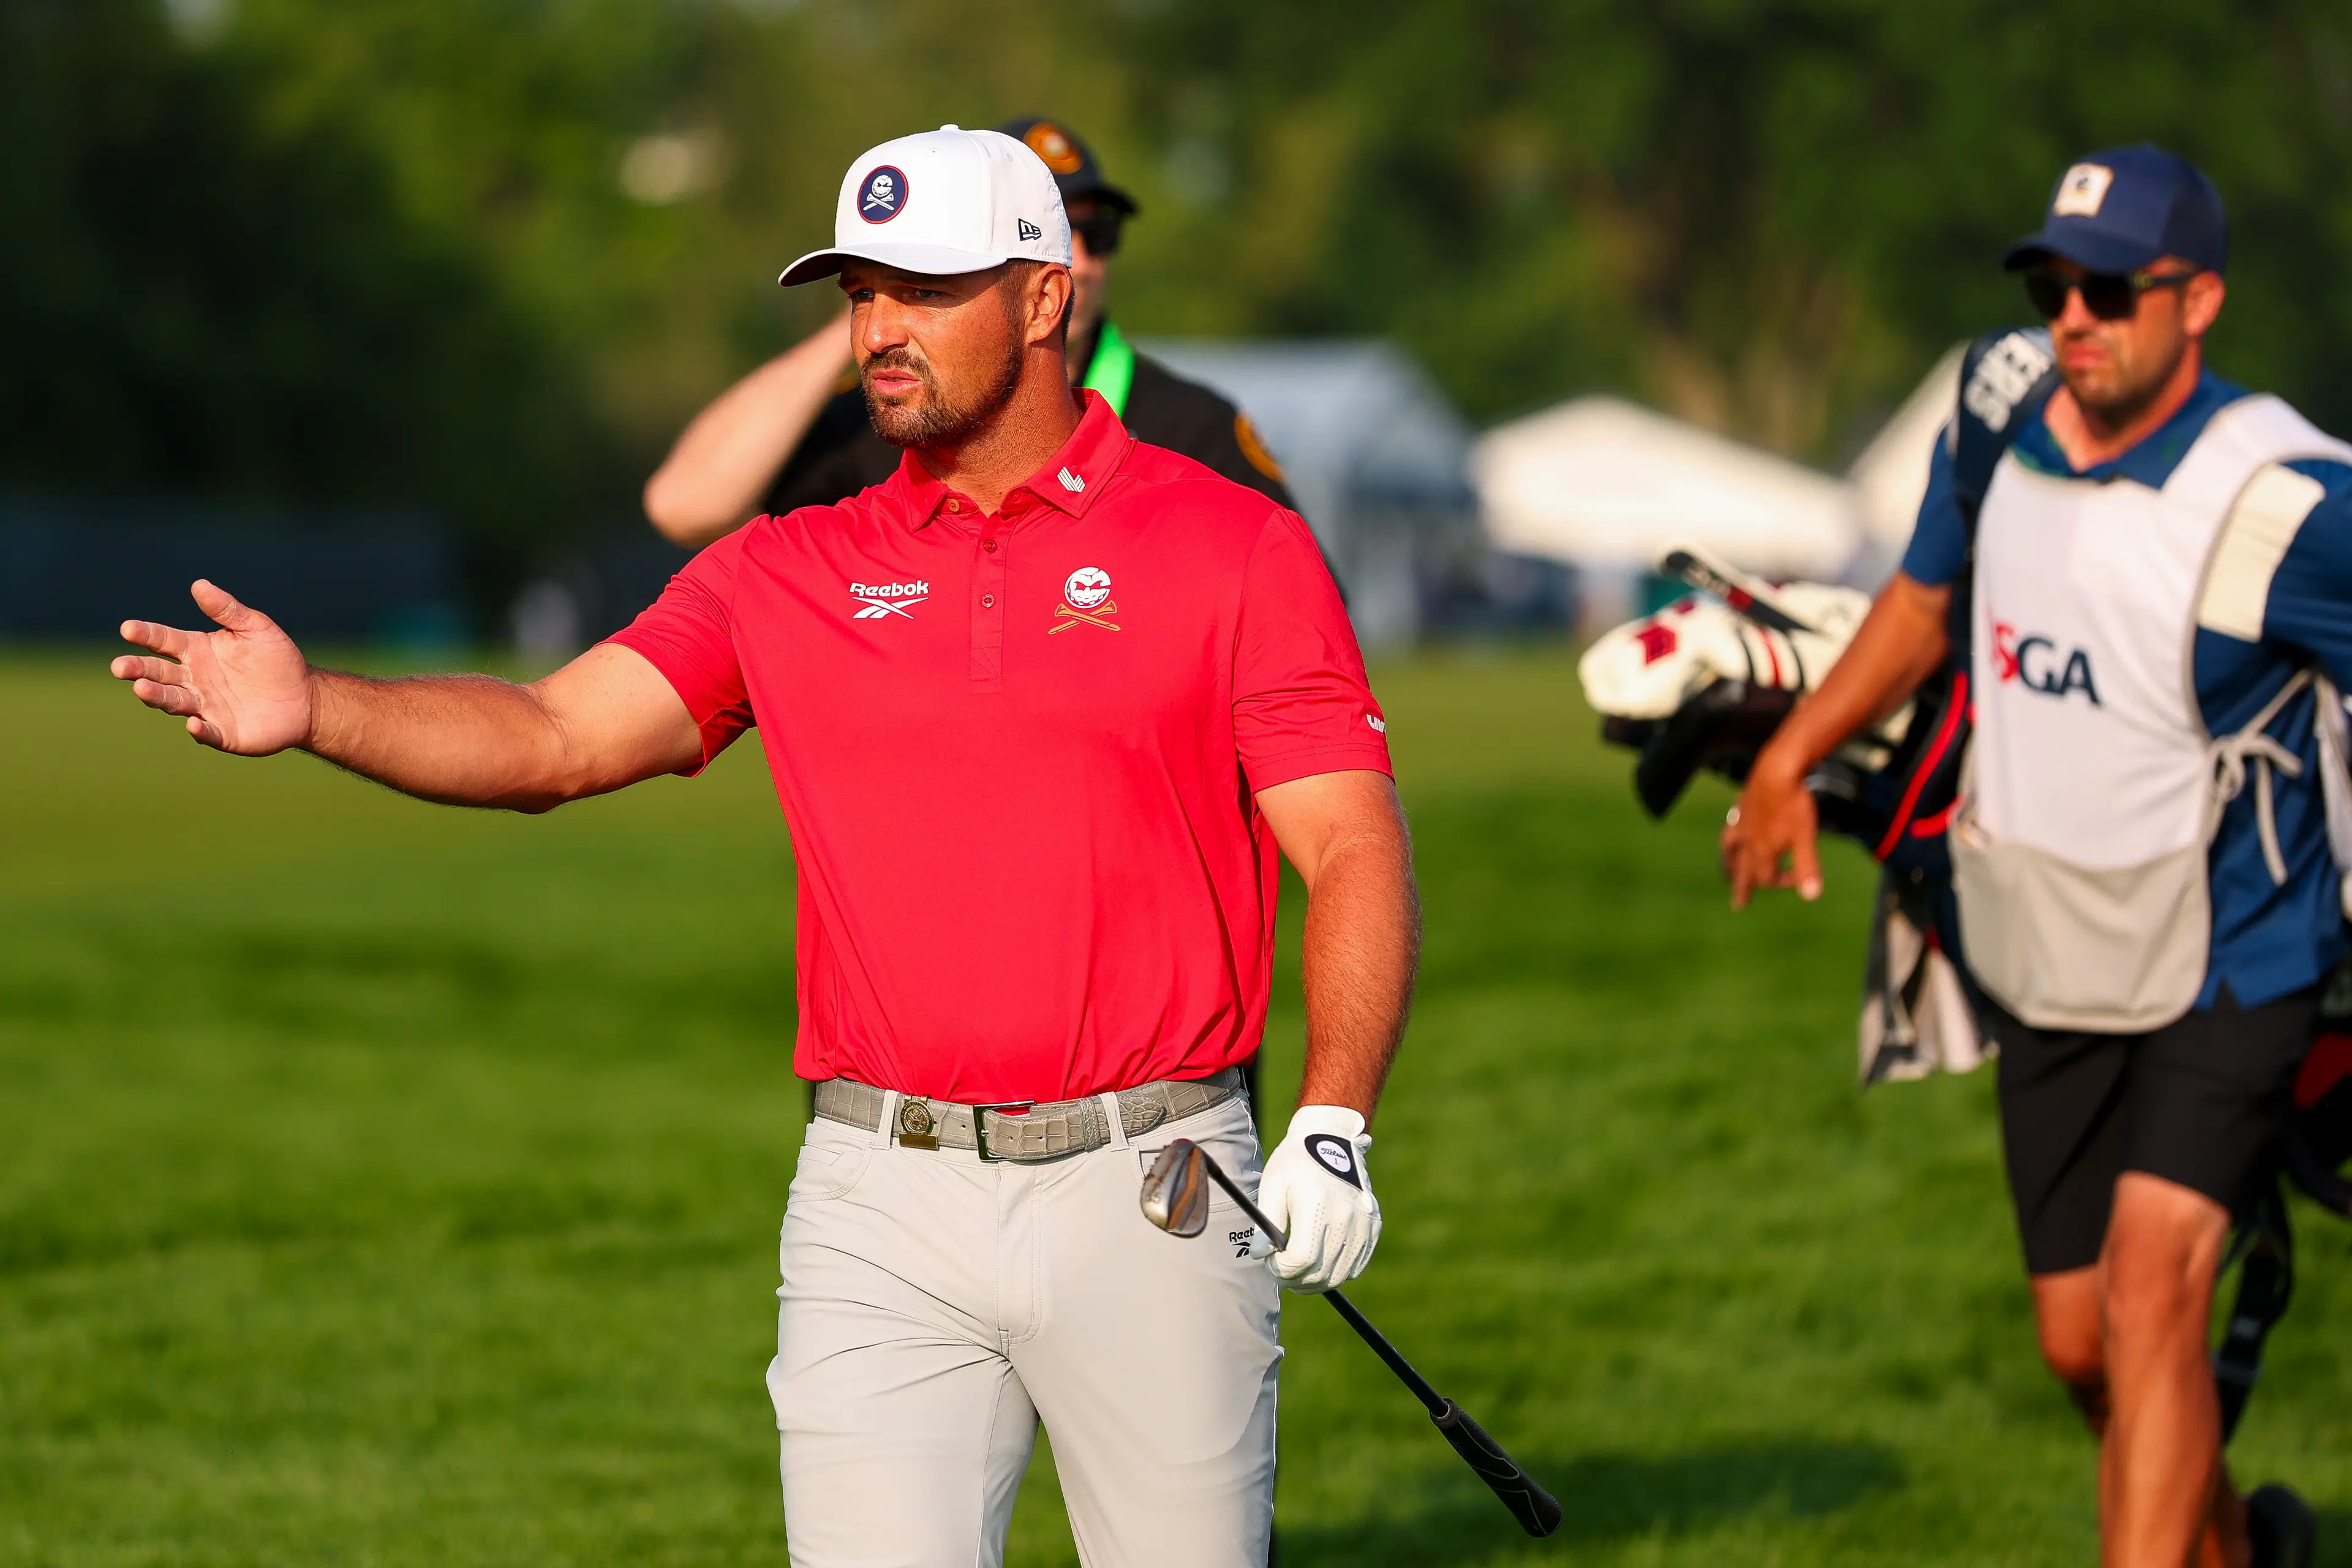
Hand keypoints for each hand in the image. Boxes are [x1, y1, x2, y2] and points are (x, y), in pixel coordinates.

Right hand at [111, 581, 314, 754]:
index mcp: (197, 650)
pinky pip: (207, 732)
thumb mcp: (256, 628)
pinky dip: (199, 730)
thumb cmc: (277, 659)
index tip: (128, 629)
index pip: (163, 640)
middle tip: (120, 666)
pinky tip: (193, 724)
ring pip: (174, 701)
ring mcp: (205, 706)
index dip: (146, 634)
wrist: (305, 697)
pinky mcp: (222, 732)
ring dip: (156, 696)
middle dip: (138, 669)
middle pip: (159, 673)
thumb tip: (199, 584)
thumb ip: (227, 610)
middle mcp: (193, 678)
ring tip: (141, 688)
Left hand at [1257, 1105, 1380, 1292]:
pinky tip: (1321, 1262)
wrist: (1331, 1139)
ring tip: (1298, 1272)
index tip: (1271, 1264)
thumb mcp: (1273, 1186)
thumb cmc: (1295, 1163)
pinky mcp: (1373, 1226)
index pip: (1301, 1258)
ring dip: (1315, 1282)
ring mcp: (1363, 1222)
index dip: (1282, 1269)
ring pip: (1339, 1275)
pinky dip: (1337, 1272)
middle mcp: (1346, 1215)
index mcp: (1317, 1204)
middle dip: (1295, 1280)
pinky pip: (1356, 1266)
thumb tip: (1260, 1255)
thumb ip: (1267, 1224)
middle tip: (1281, 1273)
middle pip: (1321, 1272)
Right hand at [1721, 755, 1822, 907]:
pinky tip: (1736, 830)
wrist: (1776, 770)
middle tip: (1738, 904)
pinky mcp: (1741, 807)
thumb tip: (1811, 896)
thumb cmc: (1793, 804)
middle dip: (1741, 888)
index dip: (1782, 882)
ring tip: (1727, 871)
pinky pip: (1732, 826)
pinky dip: (1732, 835)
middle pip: (1742, 871)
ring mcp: (1742, 823)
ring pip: (1730, 849)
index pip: (1766, 878)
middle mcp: (1747, 841)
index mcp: (1762, 851)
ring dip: (1729, 864)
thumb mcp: (1804, 838)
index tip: (1799, 877)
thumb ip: (1807, 867)